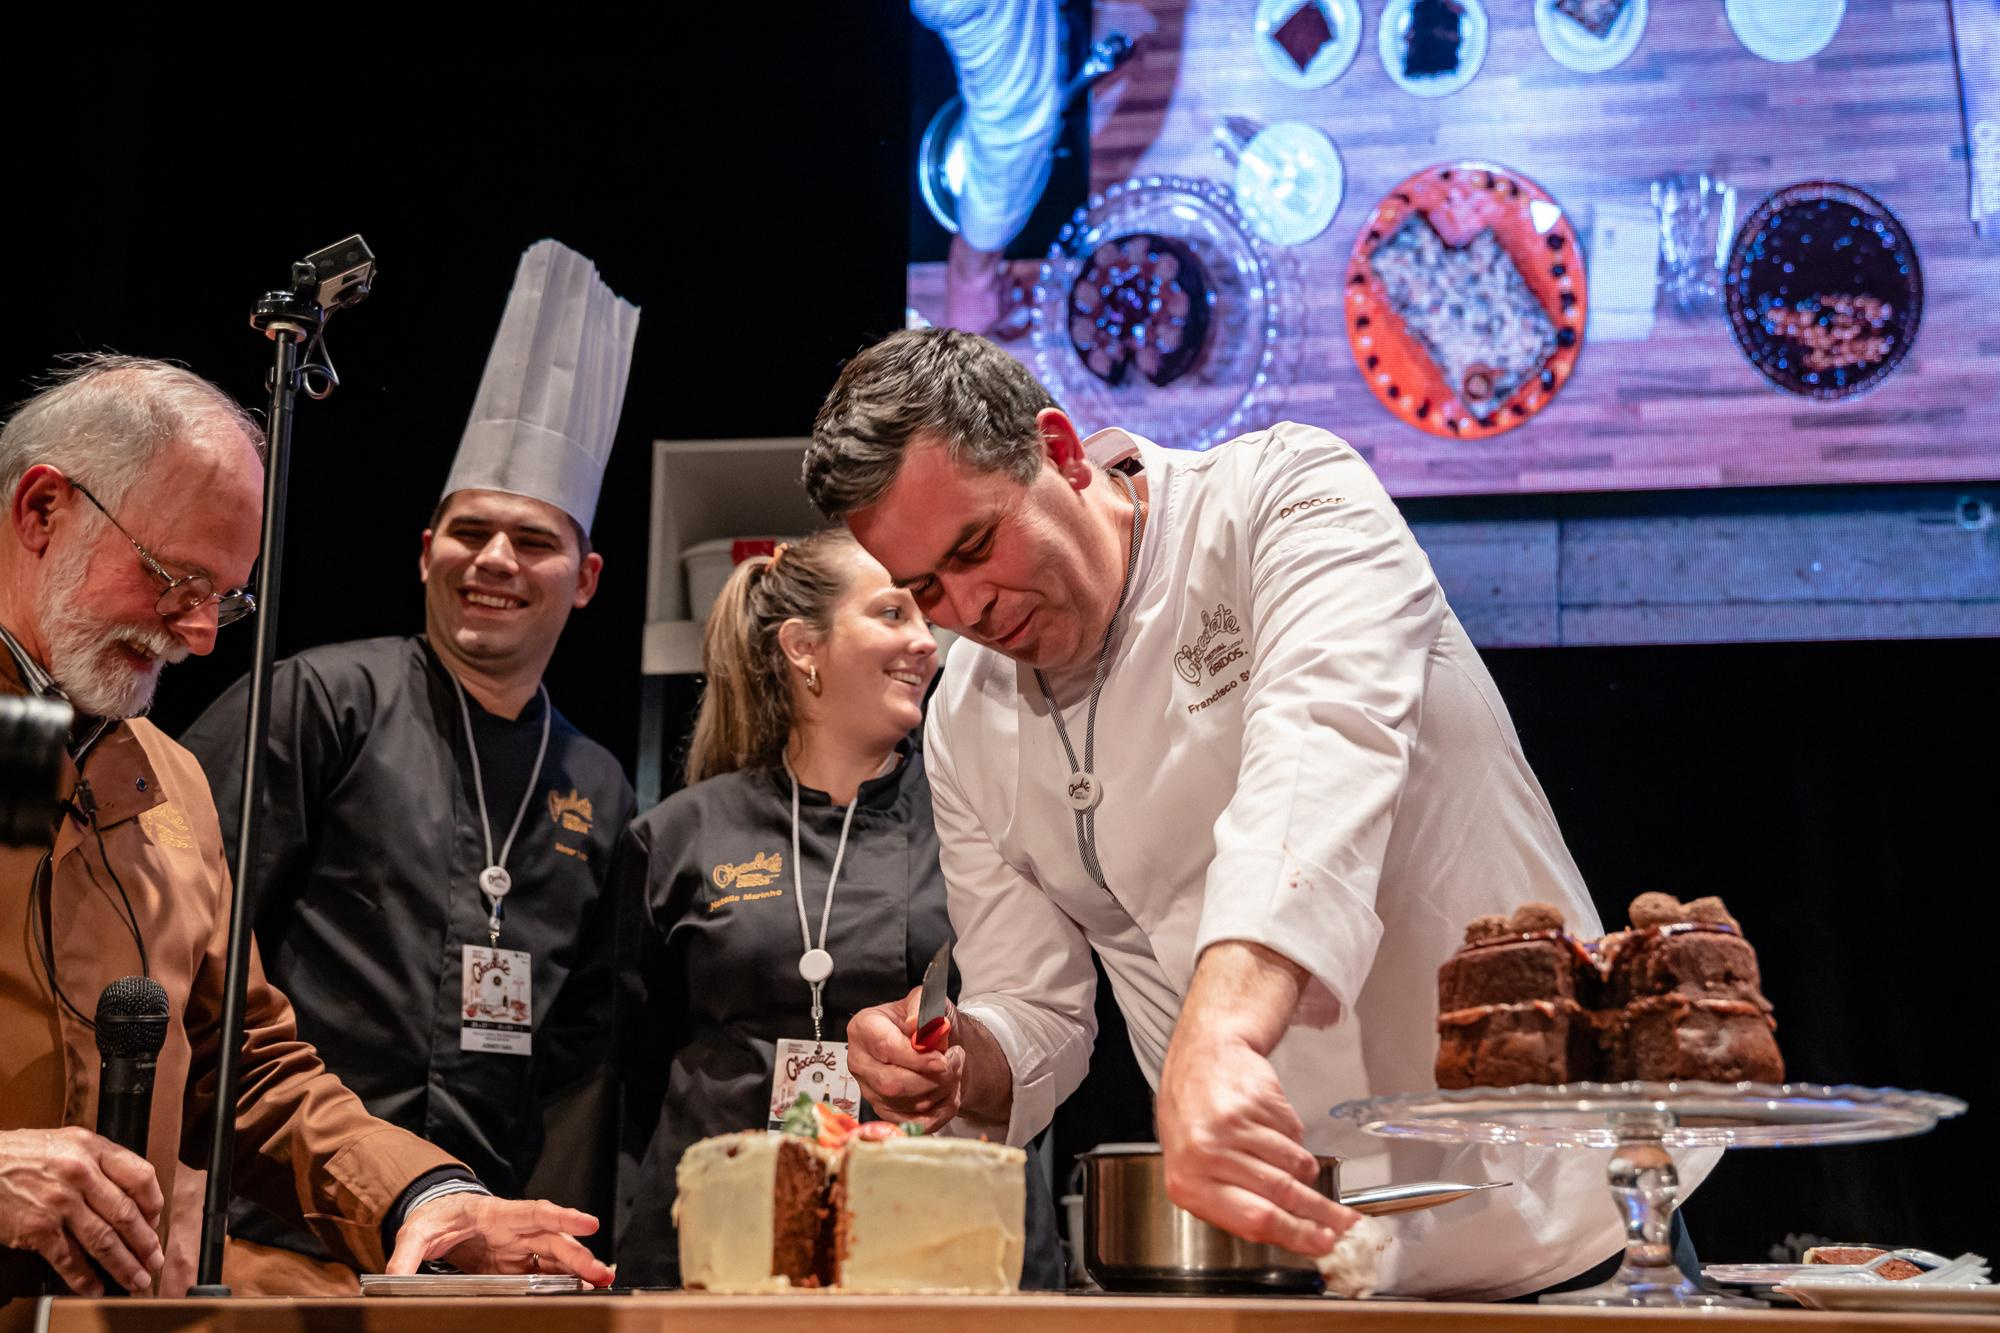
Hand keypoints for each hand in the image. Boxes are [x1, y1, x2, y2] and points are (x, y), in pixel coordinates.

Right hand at [0, 1127, 164, 1294]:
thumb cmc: (24, 1155)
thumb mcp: (69, 1142)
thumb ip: (101, 1162)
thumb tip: (132, 1194)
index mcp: (94, 1149)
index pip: (141, 1177)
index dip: (154, 1204)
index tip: (156, 1222)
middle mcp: (81, 1174)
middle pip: (126, 1215)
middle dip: (145, 1244)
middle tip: (154, 1262)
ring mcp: (59, 1202)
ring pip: (103, 1240)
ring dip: (123, 1266)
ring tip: (136, 1280)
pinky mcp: (37, 1228)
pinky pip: (68, 1258)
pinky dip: (84, 1278)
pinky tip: (95, 1288)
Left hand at [386, 1195, 613, 1286]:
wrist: (440, 1218)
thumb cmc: (434, 1218)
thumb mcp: (416, 1234)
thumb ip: (406, 1255)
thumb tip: (392, 1278)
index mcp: (497, 1214)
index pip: (536, 1212)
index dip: (564, 1217)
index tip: (589, 1223)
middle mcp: (516, 1230)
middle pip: (554, 1241)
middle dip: (579, 1256)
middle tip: (601, 1273)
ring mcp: (519, 1248)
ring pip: (557, 1257)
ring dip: (580, 1270)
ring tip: (602, 1284)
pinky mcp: (517, 1265)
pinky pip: (546, 1272)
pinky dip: (565, 1280)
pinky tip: (582, 1290)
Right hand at [846, 986, 963, 1131]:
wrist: (935, 1044)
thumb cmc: (927, 1023)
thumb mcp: (930, 1003)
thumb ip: (925, 1009)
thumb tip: (916, 1026)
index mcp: (864, 1028)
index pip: (885, 1047)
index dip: (917, 1058)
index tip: (942, 1061)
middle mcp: (860, 1061)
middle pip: (892, 1082)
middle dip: (932, 1078)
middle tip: (956, 1062)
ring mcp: (869, 1089)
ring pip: (904, 1103)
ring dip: (940, 1092)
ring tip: (955, 1072)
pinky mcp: (884, 1111)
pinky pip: (912, 1122)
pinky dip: (938, 1112)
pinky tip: (949, 1094)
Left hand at [1156, 943, 1361, 1259]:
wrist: (1200, 1059)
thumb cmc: (1195, 1119)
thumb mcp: (1198, 1171)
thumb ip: (1236, 1206)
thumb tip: (1293, 1235)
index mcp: (1188, 1184)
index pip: (1256, 1220)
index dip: (1298, 1235)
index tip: (1324, 1243)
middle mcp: (1207, 1155)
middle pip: (1281, 1195)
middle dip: (1321, 1213)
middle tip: (1345, 1224)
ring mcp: (1232, 1126)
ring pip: (1294, 1165)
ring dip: (1305, 1172)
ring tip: (1298, 1168)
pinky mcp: (1256, 1103)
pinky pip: (1294, 1136)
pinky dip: (1293, 1140)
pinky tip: (1273, 1130)